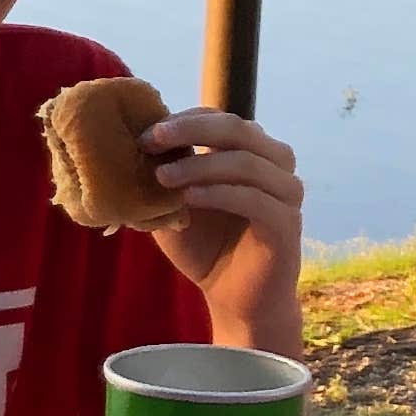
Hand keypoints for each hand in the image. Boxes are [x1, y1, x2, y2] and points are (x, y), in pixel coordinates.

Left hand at [136, 108, 306, 350]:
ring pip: (247, 163)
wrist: (232, 297)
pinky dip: (220, 193)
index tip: (144, 134)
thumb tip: (129, 145)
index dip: (182, 121)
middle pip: (237, 129)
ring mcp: (285, 193)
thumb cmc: (203, 246)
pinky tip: (189, 198)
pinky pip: (255, 199)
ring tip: (163, 176)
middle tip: (151, 141)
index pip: (220, 118)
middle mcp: (275, 164)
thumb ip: (163, 173)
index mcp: (250, 151)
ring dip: (200, 165)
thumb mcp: (173, 204)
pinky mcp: (287, 224)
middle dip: (190, 131)